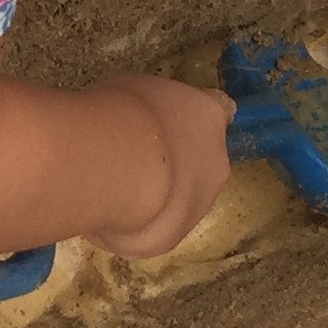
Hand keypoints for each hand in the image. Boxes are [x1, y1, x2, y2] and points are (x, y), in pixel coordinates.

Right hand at [77, 75, 233, 259]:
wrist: (118, 173)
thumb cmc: (123, 114)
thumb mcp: (135, 89)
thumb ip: (150, 108)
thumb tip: (140, 120)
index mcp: (208, 115)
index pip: (218, 109)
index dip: (196, 117)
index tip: (176, 119)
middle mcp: (215, 162)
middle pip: (201, 159)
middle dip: (175, 160)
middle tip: (135, 157)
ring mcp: (200, 204)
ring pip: (180, 197)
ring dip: (157, 193)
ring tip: (117, 188)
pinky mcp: (175, 238)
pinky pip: (156, 225)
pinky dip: (138, 220)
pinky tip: (110, 210)